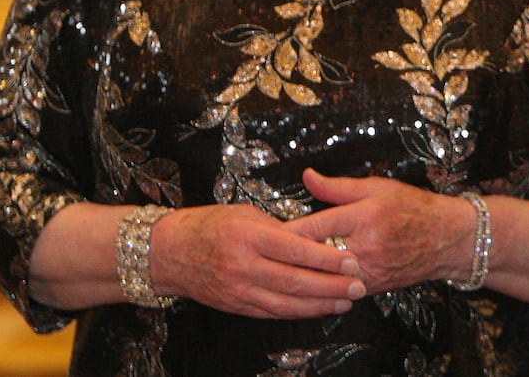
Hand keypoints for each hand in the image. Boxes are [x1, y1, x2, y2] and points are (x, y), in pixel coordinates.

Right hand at [150, 203, 364, 318]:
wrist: (169, 252)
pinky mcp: (236, 305)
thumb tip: (313, 237)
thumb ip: (279, 228)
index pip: (296, 250)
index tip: (352, 260)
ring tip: (346, 301)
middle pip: (295, 281)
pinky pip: (272, 312)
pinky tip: (317, 310)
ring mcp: (238, 289)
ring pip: (286, 303)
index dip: (327, 259)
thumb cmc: (211, 225)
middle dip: (331, 286)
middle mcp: (244, 266)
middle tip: (359, 286)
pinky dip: (298, 313)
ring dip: (320, 305)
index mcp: (249, 236)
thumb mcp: (246, 214)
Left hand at [284, 169, 469, 292]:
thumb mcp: (376, 187)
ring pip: (324, 278)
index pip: (314, 228)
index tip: (266, 233)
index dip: (287, 232)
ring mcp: (369, 271)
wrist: (446, 238)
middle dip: (288, 256)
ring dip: (302, 274)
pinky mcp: (372, 287)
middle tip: (265, 254)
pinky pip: (338, 289)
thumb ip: (338, 187)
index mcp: (364, 217)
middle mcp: (365, 247)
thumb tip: (307, 177)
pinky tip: (307, 280)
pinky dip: (322, 285)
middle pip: (315, 257)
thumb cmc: (412, 207)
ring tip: (279, 269)